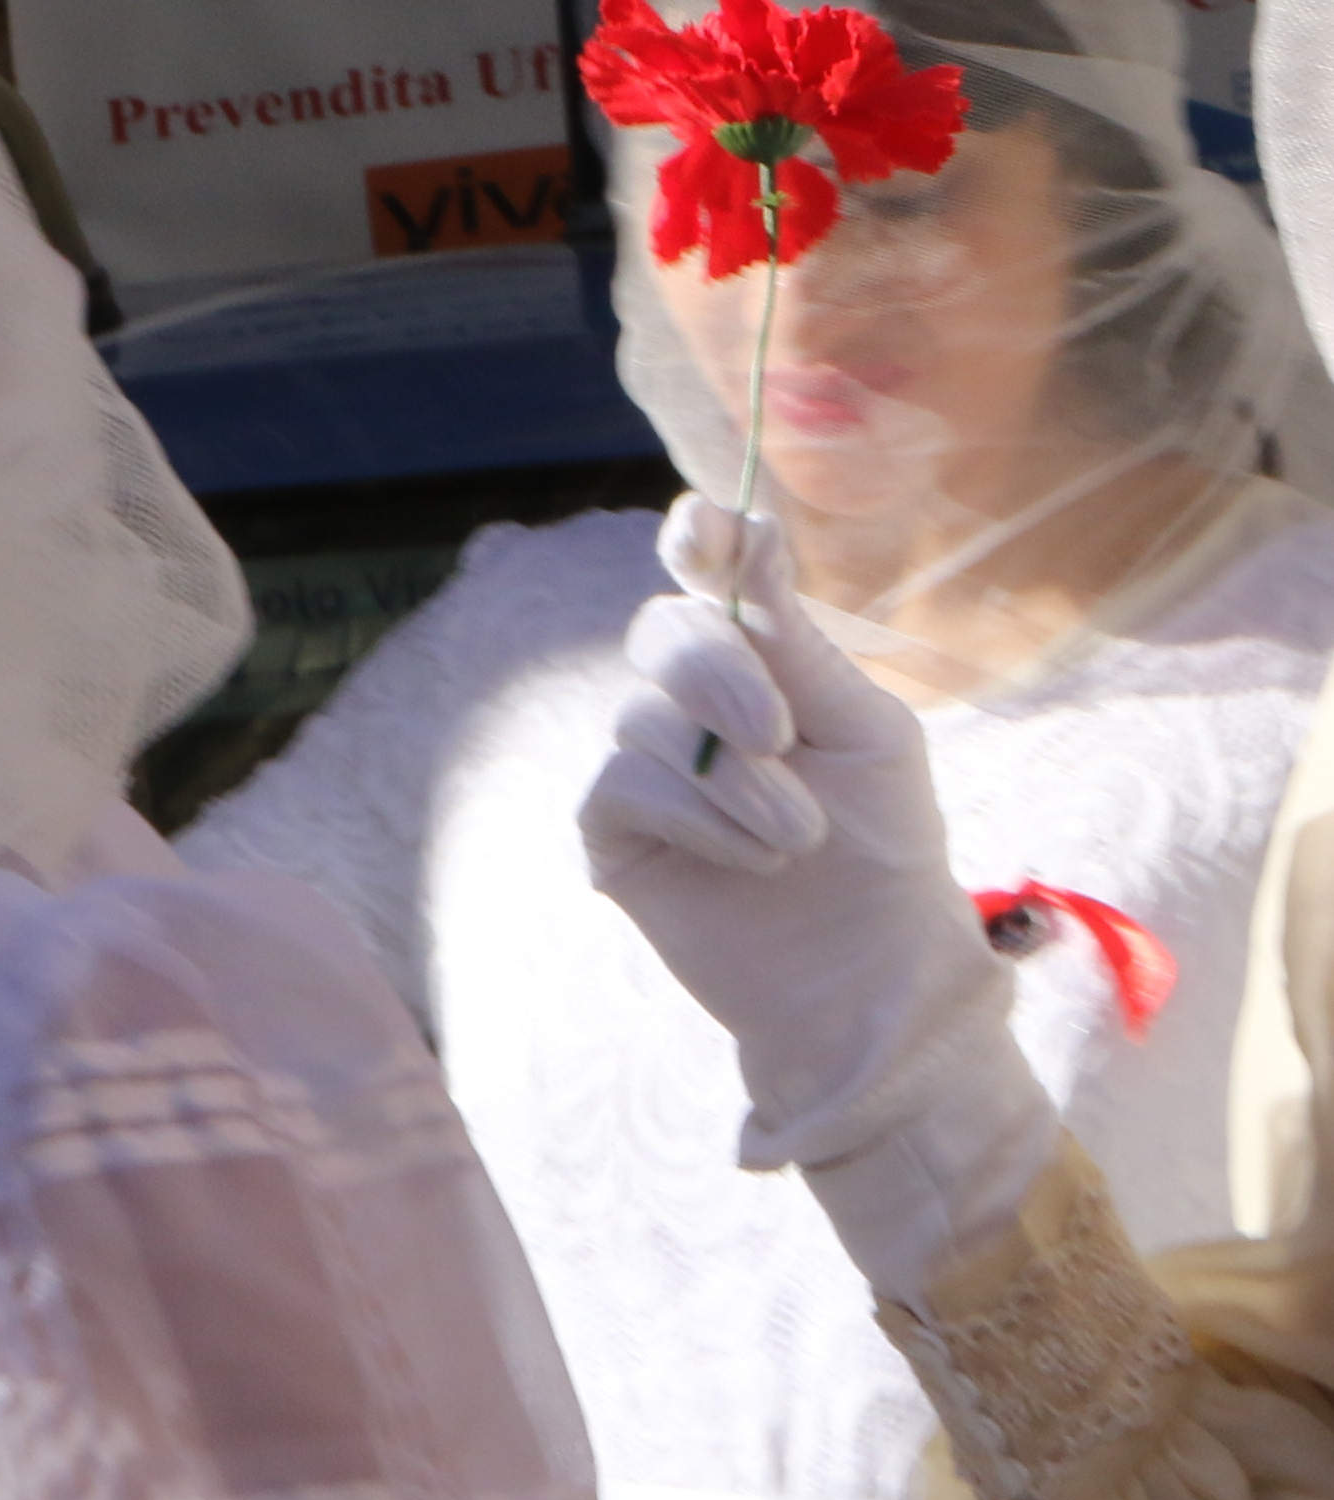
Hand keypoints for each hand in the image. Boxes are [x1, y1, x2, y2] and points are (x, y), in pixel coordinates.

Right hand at [577, 493, 1055, 1285]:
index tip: (700, 526)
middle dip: (719, 674)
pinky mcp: (613, 831)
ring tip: (798, 840)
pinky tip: (753, 862)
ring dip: (736, 779)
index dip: (693, 540)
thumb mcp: (865, 730)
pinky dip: (700, 819)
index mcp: (761, 663)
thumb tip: (748, 524)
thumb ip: (797, 641)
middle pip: (659, 632)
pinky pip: (625, 788)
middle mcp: (692, 702)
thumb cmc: (886, 848)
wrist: (869, 976)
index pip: (705, 576)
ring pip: (645, 720)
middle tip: (781, 735)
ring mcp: (647, 766)